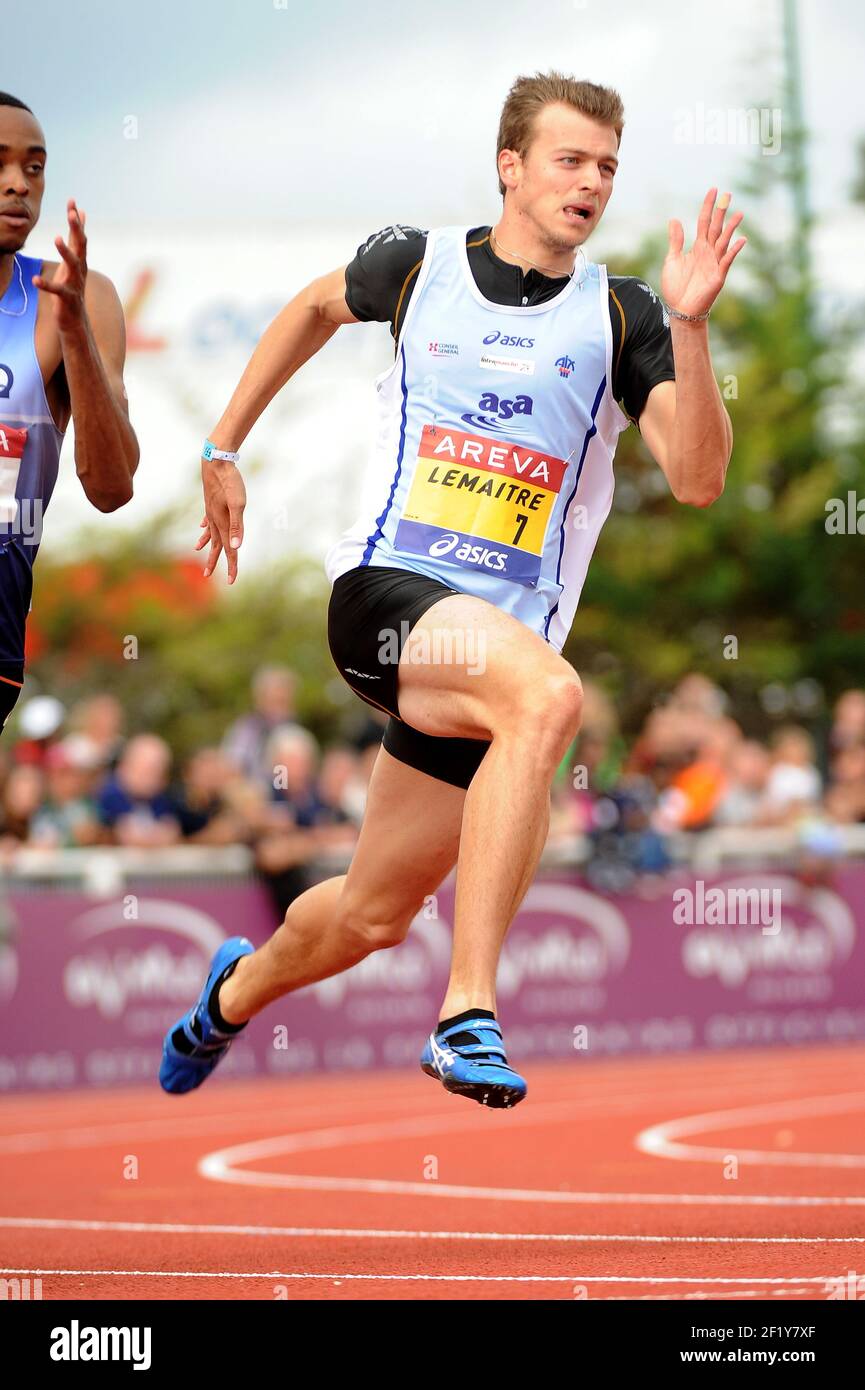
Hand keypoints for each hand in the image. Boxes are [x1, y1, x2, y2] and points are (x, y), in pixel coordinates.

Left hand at [31, 199, 88, 331]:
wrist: (75, 319)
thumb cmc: (71, 287)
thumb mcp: (74, 262)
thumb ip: (76, 240)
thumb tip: (82, 215)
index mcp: (80, 261)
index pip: (79, 236)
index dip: (76, 219)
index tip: (72, 202)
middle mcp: (80, 270)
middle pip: (80, 246)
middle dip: (76, 229)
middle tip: (72, 214)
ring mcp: (75, 284)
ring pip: (72, 265)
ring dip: (65, 251)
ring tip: (56, 238)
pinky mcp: (67, 298)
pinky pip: (56, 290)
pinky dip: (45, 285)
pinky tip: (35, 280)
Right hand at [197, 457, 245, 583]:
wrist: (215, 460)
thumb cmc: (230, 481)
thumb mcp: (238, 503)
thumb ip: (237, 526)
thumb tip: (236, 547)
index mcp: (222, 523)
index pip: (228, 550)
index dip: (231, 566)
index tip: (232, 582)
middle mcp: (214, 520)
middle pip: (215, 545)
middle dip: (214, 561)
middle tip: (208, 576)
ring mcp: (211, 510)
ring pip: (209, 532)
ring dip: (206, 544)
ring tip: (199, 551)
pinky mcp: (211, 502)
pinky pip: (207, 519)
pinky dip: (205, 527)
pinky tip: (202, 527)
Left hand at [662, 188, 745, 318]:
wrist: (680, 309)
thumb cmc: (676, 287)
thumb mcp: (672, 259)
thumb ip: (675, 240)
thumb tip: (674, 219)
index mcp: (698, 247)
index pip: (704, 222)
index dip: (708, 207)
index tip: (713, 190)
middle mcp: (709, 252)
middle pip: (716, 228)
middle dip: (722, 212)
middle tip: (728, 194)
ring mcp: (715, 263)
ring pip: (724, 241)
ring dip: (732, 228)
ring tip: (739, 214)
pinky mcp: (718, 276)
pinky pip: (727, 261)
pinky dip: (733, 251)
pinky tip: (740, 240)